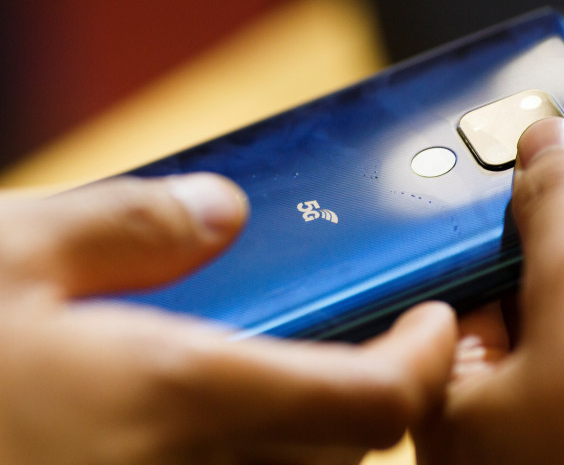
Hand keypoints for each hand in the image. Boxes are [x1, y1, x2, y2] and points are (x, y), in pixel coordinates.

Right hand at [0, 174, 456, 463]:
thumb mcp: (8, 255)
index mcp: (176, 399)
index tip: (434, 322)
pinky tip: (202, 430)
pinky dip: (257, 461)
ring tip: (284, 381)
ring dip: (317, 438)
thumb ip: (129, 224)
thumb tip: (214, 210)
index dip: (426, 361)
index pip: (374, 402)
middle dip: (371, 396)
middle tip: (358, 340)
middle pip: (351, 452)